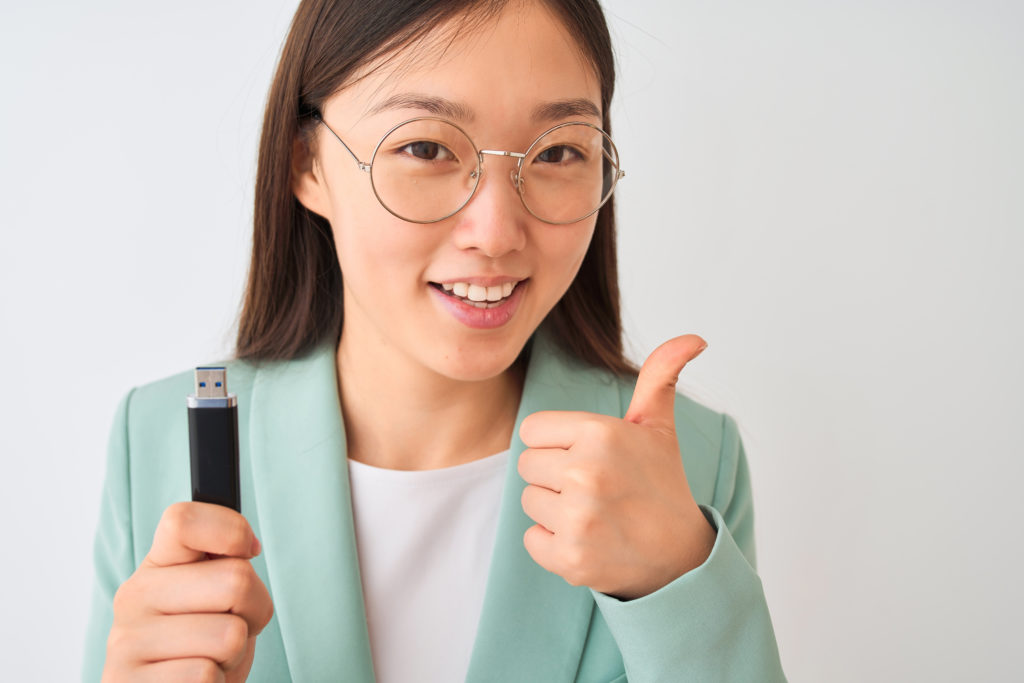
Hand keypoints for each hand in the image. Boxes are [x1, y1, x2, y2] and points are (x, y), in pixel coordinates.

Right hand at [103, 502, 273, 681]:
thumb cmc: (206, 648)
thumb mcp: (217, 599)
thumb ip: (225, 567)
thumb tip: (248, 546)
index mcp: (158, 564)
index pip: (184, 520)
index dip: (232, 530)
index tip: (249, 551)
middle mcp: (134, 596)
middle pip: (236, 580)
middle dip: (253, 612)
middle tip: (231, 630)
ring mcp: (126, 642)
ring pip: (229, 636)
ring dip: (235, 656)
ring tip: (212, 661)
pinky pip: (205, 676)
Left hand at [518, 335, 715, 599]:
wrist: (681, 556)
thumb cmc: (660, 483)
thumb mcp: (657, 427)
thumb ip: (660, 375)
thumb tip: (693, 338)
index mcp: (600, 433)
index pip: (532, 431)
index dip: (555, 444)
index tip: (585, 456)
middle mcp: (586, 473)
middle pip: (527, 465)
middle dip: (554, 476)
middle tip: (593, 487)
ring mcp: (578, 519)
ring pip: (529, 502)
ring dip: (553, 510)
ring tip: (592, 512)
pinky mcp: (570, 558)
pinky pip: (530, 540)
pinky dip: (553, 544)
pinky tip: (587, 539)